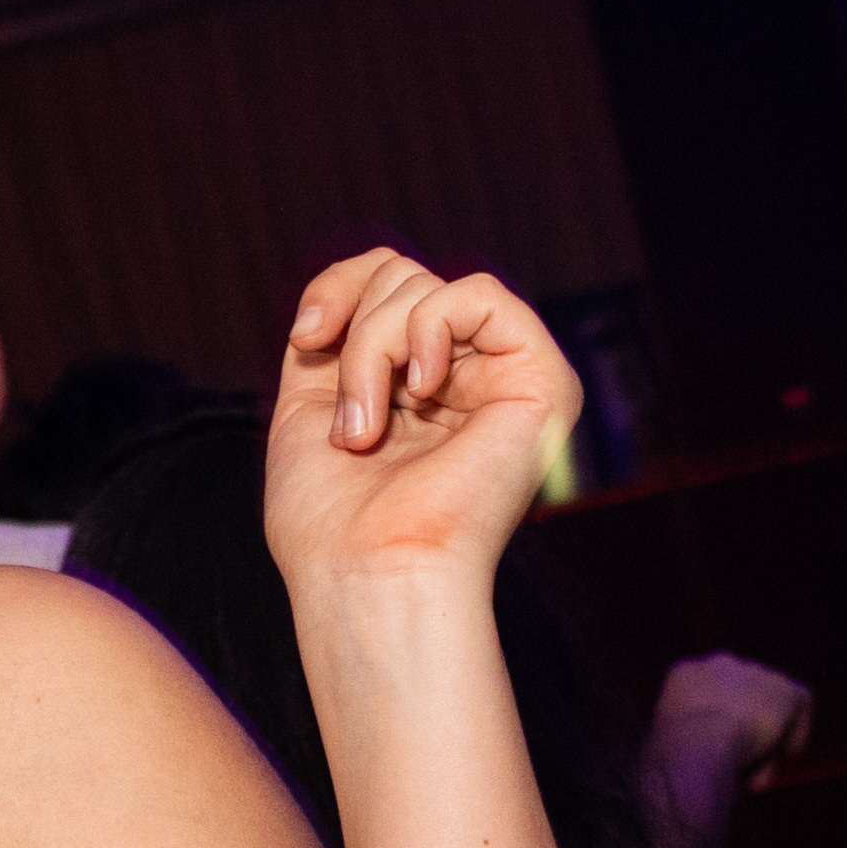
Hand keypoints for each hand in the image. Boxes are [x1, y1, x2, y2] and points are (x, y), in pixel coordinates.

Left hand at [262, 250, 584, 591]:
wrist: (364, 572)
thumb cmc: (330, 521)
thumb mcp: (307, 405)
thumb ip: (335, 338)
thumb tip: (348, 290)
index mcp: (416, 386)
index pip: (387, 279)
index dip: (339, 290)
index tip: (304, 338)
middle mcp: (465, 379)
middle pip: (403, 276)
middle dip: (354, 336)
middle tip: (351, 424)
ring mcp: (503, 379)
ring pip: (426, 288)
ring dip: (374, 350)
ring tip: (369, 430)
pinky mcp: (542, 383)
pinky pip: (480, 293)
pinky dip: (430, 328)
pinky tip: (422, 388)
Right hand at [654, 654, 816, 777]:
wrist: (699, 743)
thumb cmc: (676, 755)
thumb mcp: (672, 743)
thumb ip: (691, 739)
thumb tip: (710, 760)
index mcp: (685, 674)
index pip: (706, 693)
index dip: (717, 720)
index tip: (721, 747)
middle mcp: (718, 664)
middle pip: (740, 695)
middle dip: (744, 723)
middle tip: (746, 757)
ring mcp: (753, 671)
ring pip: (767, 703)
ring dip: (768, 734)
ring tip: (762, 768)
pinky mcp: (782, 686)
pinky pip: (799, 702)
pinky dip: (798, 728)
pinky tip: (790, 752)